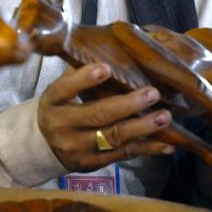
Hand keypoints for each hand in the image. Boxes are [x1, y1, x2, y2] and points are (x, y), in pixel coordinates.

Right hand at [37, 63, 173, 171]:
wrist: (46, 146)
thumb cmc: (61, 107)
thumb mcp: (61, 89)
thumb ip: (80, 72)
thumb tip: (111, 48)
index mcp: (53, 101)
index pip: (65, 88)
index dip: (85, 79)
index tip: (106, 68)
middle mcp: (62, 125)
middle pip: (97, 115)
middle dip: (128, 105)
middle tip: (152, 93)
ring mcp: (78, 148)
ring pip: (113, 137)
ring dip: (142, 127)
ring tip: (164, 116)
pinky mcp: (93, 163)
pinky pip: (122, 155)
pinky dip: (146, 149)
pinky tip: (166, 144)